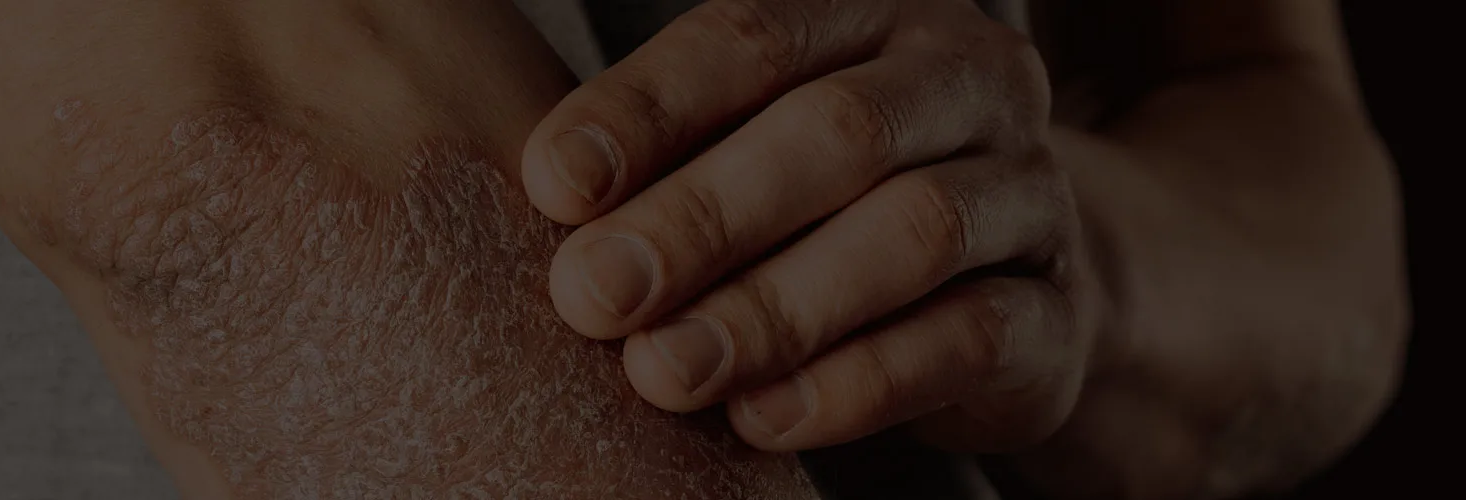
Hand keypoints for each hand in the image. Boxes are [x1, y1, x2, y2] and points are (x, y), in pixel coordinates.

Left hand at [521, 0, 1094, 451]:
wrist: (1014, 291)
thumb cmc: (828, 211)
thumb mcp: (751, 158)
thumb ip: (668, 170)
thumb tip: (551, 211)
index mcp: (870, 18)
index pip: (751, 39)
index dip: (646, 109)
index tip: (551, 184)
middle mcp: (963, 81)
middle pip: (834, 133)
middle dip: (699, 218)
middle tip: (591, 295)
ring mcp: (1028, 191)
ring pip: (912, 233)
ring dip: (773, 309)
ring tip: (663, 371)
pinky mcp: (1058, 312)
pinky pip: (969, 339)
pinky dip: (858, 384)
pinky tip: (763, 418)